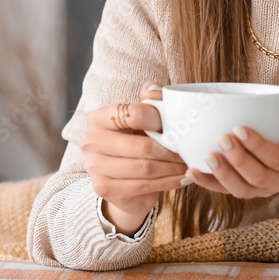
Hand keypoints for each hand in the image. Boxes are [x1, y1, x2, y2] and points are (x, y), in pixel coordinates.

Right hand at [81, 82, 189, 231]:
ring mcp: (94, 166)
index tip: (177, 128)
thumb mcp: (142, 119)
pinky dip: (167, 182)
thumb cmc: (135, 141)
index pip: (132, 114)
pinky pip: (143, 186)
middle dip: (169, 150)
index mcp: (98, 118)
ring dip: (171, 168)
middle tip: (187, 151)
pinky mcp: (103, 188)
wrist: (122, 179)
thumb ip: (150, 101)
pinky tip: (181, 178)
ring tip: (187, 165)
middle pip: (141, 146)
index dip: (159, 120)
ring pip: (144, 168)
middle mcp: (91, 141)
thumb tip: (154, 91)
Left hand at [185, 107, 278, 210]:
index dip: (257, 145)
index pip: (275, 158)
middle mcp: (277, 181)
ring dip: (221, 175)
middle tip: (222, 139)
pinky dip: (208, 183)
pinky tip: (192, 171)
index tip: (239, 128)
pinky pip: (226, 192)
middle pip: (257, 177)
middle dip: (237, 160)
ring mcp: (260, 190)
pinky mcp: (246, 191)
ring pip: (241, 190)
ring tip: (206, 157)